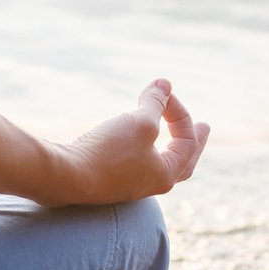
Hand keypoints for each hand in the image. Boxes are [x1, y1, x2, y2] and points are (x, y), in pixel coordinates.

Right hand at [55, 79, 208, 204]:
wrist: (64, 176)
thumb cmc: (108, 152)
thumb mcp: (140, 121)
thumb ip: (156, 103)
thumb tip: (164, 84)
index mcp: (166, 174)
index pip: (186, 141)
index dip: (180, 112)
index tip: (164, 90)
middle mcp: (150, 184)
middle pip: (182, 162)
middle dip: (193, 142)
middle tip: (204, 128)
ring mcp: (128, 185)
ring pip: (157, 164)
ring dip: (166, 144)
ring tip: (170, 134)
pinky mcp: (107, 181)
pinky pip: (135, 164)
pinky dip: (143, 148)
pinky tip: (137, 143)